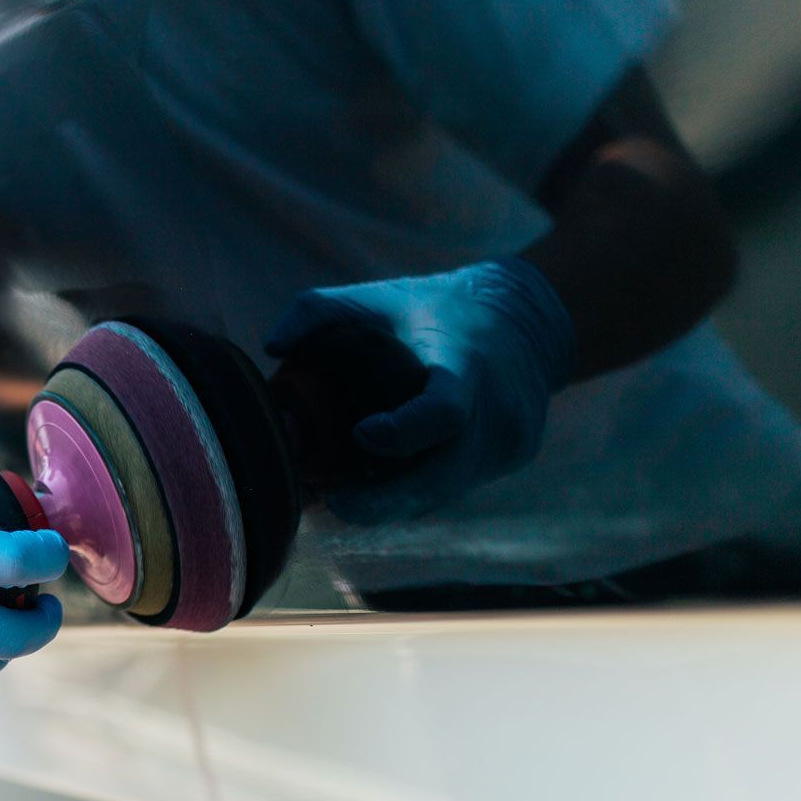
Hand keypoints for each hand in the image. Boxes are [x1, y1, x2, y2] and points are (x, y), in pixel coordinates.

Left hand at [265, 258, 574, 523]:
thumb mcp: (381, 294)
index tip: (361, 435)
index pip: (444, 414)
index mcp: (466, 364)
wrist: (529, 320)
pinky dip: (416, 491)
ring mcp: (509, 439)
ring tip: (343, 501)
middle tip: (333, 505)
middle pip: (443, 477)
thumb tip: (272, 347)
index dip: (402, 434)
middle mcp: (496, 409)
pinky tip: (381, 489)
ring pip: (446, 490)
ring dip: (393, 503)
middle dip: (385, 501)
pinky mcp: (511, 457)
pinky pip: (456, 485)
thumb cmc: (436, 307)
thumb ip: (319, 310)